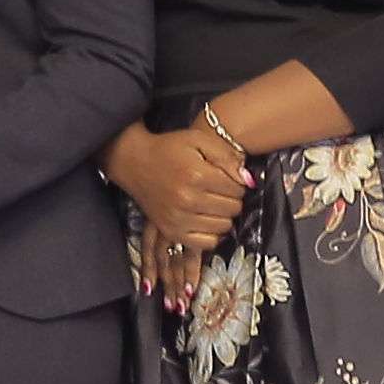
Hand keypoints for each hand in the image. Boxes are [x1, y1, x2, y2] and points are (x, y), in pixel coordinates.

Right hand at [106, 120, 248, 250]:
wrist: (134, 162)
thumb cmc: (168, 149)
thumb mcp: (198, 139)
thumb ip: (226, 156)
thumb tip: (249, 181)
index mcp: (196, 175)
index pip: (237, 189)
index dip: (237, 182)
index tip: (226, 177)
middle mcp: (187, 199)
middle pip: (233, 209)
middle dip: (232, 198)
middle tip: (219, 189)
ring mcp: (178, 218)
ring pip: (223, 227)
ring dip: (223, 215)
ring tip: (212, 203)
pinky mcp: (171, 231)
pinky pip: (206, 243)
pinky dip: (211, 233)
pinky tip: (205, 219)